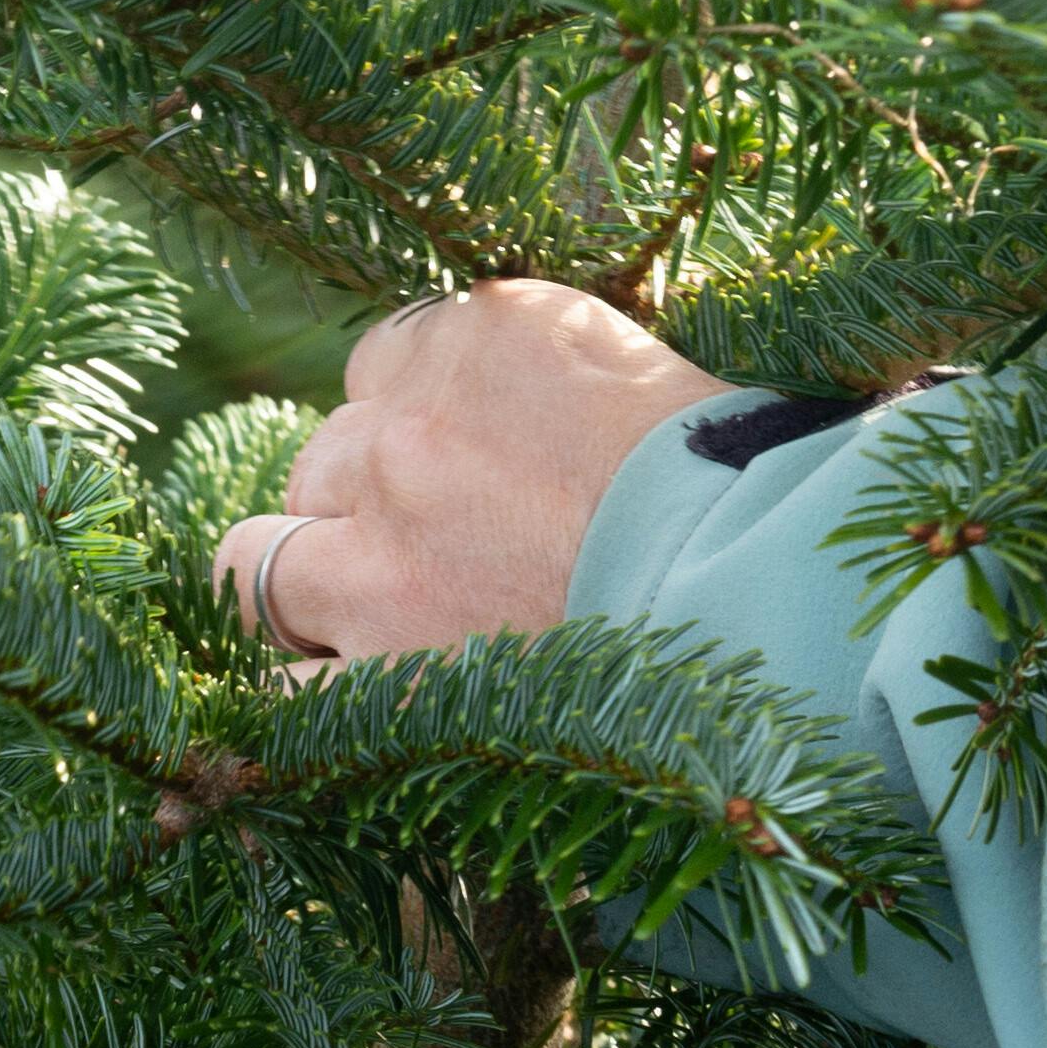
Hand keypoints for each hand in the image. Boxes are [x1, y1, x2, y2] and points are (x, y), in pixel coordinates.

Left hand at [218, 279, 730, 662]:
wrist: (789, 614)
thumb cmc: (762, 503)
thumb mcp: (664, 382)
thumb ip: (562, 383)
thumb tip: (532, 412)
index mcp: (489, 335)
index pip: (385, 364)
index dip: (420, 427)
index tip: (469, 476)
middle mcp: (409, 433)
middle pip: (322, 460)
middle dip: (365, 511)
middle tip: (444, 567)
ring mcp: (379, 557)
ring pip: (257, 563)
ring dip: (308, 598)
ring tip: (380, 640)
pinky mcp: (379, 676)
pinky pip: (281, 693)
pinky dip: (309, 705)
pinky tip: (357, 712)